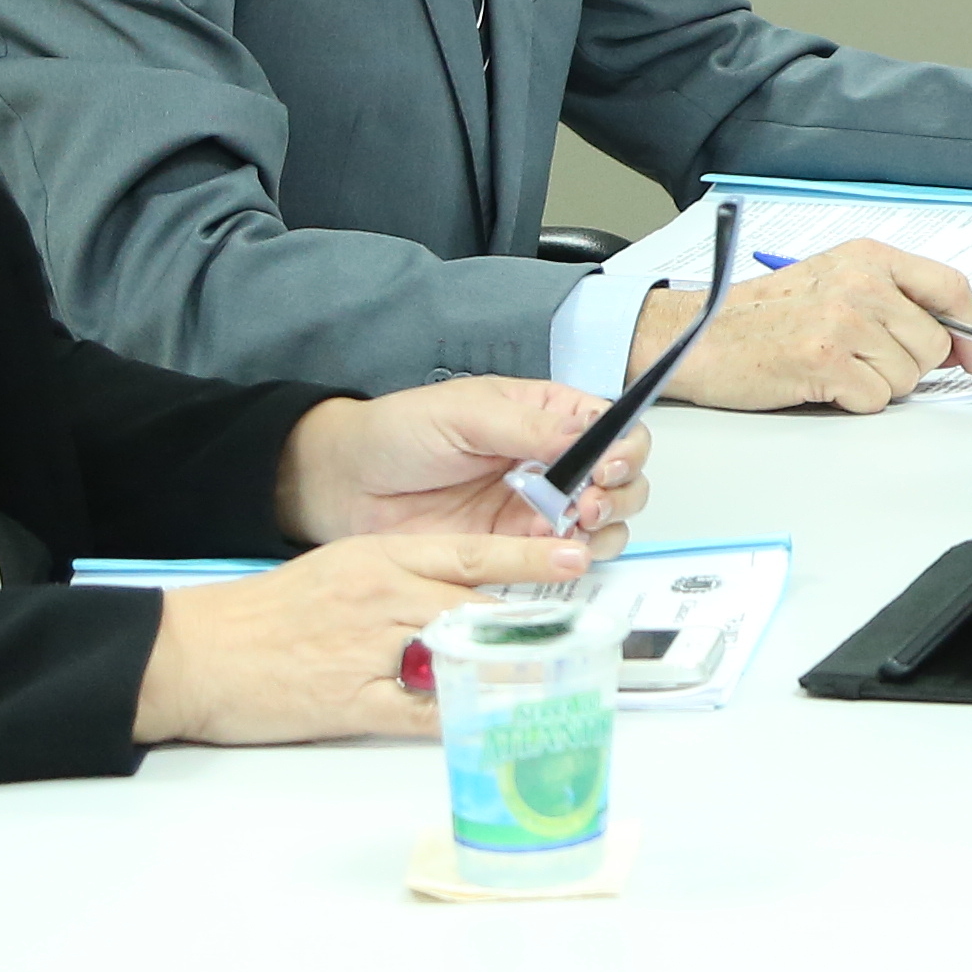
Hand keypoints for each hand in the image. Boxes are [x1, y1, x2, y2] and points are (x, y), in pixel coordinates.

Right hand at [134, 530, 574, 745]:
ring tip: (557, 679)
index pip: (469, 552)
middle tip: (583, 631)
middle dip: (530, 621)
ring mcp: (368, 649)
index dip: (527, 555)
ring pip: (458, 656)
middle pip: (476, 606)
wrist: (197, 652)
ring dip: (507, 670)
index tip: (576, 555)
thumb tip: (460, 600)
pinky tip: (495, 723)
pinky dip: (461, 719)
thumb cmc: (266, 614)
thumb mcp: (338, 573)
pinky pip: (421, 713)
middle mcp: (381, 597)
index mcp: (378, 558)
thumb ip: (399, 581)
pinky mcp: (351, 701)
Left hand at [274, 379, 646, 550]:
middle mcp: (553, 462)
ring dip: (607, 526)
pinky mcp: (517, 549)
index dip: (625, 446)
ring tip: (579, 525)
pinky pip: (564, 557)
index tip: (609, 464)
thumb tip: (588, 436)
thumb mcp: (464, 413)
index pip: (613, 427)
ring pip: (605, 522)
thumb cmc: (399, 433)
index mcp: (546, 415)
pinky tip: (559, 552)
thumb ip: (528, 428)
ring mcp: (538, 508)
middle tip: (593, 501)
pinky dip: (576, 558)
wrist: (345, 486)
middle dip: (622, 490)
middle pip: (623, 477)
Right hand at [671, 237, 971, 411]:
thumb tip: (953, 340)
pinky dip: (853, 402)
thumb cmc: (764, 315)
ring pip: (907, 377)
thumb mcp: (833, 282)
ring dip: (878, 385)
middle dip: (910, 366)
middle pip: (933, 343)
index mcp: (868, 257)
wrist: (699, 336)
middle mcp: (862, 283)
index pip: (950, 285)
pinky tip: (821, 384)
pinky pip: (875, 400)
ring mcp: (844, 321)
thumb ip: (892, 298)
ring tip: (836, 369)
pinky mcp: (826, 361)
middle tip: (866, 364)